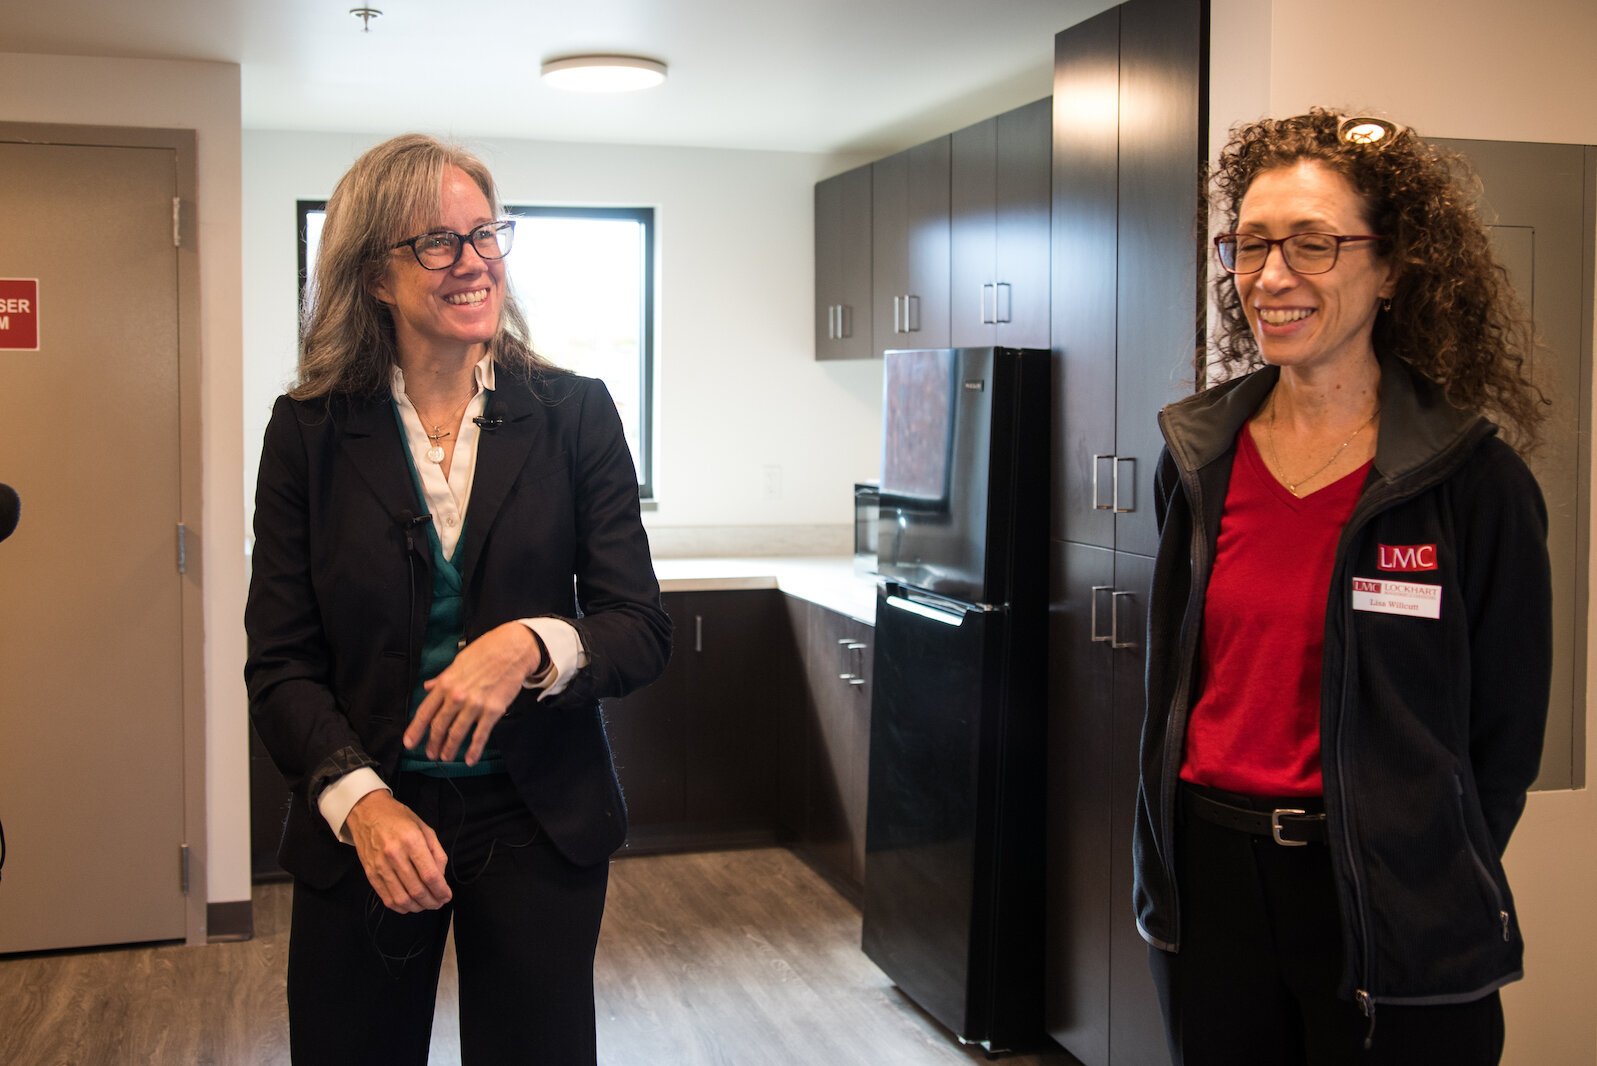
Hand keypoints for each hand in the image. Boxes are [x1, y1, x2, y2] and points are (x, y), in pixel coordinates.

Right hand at [344, 791, 450, 911]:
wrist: (367, 812)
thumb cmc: (399, 818)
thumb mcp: (425, 829)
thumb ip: (436, 853)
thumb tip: (441, 878)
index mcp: (412, 841)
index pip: (429, 875)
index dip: (441, 890)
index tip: (447, 896)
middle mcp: (395, 855)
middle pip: (417, 890)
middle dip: (432, 901)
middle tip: (439, 903)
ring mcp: (380, 867)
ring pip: (402, 898)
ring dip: (418, 907)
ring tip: (426, 905)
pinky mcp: (370, 874)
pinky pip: (387, 898)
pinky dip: (400, 907)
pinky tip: (410, 905)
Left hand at [403, 622, 544, 764]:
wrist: (513, 649)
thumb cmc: (486, 651)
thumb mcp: (458, 662)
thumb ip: (442, 678)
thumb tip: (428, 687)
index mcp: (446, 683)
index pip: (425, 711)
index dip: (416, 729)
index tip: (409, 742)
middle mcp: (457, 696)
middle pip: (439, 726)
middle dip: (433, 743)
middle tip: (430, 754)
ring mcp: (475, 704)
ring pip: (457, 733)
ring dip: (449, 748)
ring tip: (446, 757)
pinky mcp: (493, 710)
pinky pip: (481, 735)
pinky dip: (474, 750)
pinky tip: (470, 759)